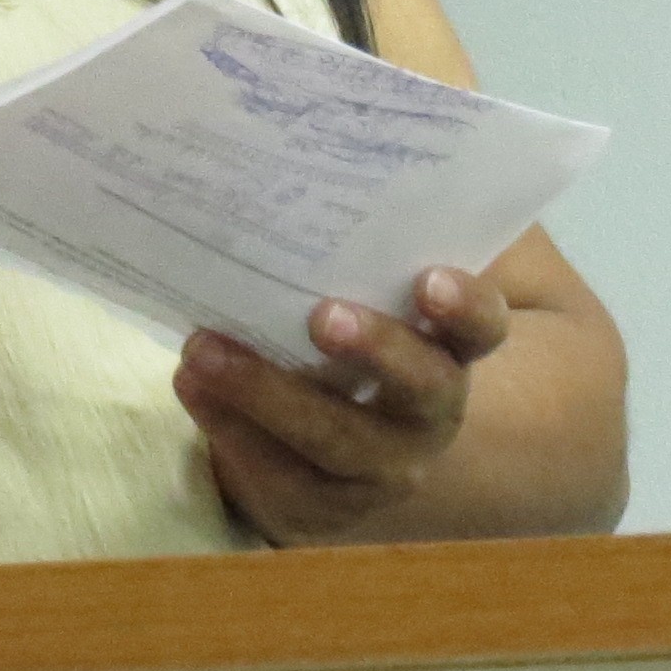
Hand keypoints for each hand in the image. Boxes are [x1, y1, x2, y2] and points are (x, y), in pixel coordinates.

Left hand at [173, 266, 510, 544]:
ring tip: (202, 349)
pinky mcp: (325, 505)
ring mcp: (382, 468)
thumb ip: (365, 247)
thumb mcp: (368, 288)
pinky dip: (227, 428)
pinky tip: (189, 383)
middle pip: (420, 389)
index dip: (465, 307)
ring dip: (266, 394)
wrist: (329, 434)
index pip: (481, 327)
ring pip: (336, 439)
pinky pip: (279, 476)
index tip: (429, 279)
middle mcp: (430, 414)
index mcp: (452, 349)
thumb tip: (323, 165)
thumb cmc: (352, 329)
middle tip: (320, 315)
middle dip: (374, 350)